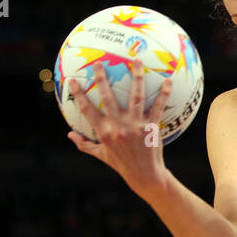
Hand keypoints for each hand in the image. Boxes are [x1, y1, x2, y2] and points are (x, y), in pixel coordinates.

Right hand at [67, 60, 174, 196]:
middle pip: (108, 98)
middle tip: (99, 62)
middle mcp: (118, 127)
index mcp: (104, 132)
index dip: (79, 95)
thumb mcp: (101, 155)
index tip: (72, 80)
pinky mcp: (152, 127)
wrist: (145, 175)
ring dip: (137, 77)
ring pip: (135, 97)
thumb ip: (85, 144)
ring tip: (137, 60)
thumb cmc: (122, 164)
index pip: (87, 110)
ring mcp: (136, 126)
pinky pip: (158, 107)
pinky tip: (167, 80)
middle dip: (102, 79)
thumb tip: (69, 134)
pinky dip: (163, 93)